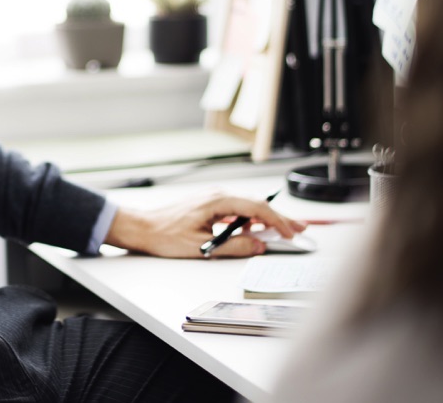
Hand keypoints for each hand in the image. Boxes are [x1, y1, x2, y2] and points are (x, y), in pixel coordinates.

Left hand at [104, 192, 306, 258]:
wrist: (142, 227)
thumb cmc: (164, 235)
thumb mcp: (202, 247)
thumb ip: (233, 247)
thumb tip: (258, 245)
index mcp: (217, 201)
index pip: (256, 208)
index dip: (277, 221)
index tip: (291, 232)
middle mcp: (217, 195)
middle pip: (256, 205)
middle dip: (279, 218)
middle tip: (300, 228)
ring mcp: (213, 199)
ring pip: (247, 206)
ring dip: (266, 219)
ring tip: (283, 230)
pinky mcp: (209, 205)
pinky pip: (236, 210)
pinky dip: (250, 219)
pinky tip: (255, 230)